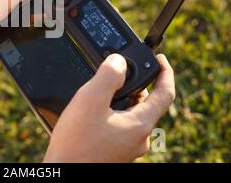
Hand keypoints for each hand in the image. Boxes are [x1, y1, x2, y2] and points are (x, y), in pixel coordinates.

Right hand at [43, 54, 174, 162]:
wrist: (64, 172)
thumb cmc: (76, 144)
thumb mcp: (90, 100)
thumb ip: (108, 76)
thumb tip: (119, 61)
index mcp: (140, 125)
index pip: (166, 94)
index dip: (166, 72)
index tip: (160, 59)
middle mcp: (138, 138)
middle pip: (145, 103)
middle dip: (134, 84)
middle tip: (115, 73)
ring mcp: (126, 147)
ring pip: (130, 114)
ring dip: (120, 99)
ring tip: (98, 92)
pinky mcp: (114, 151)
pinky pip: (119, 125)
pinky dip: (111, 112)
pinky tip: (92, 113)